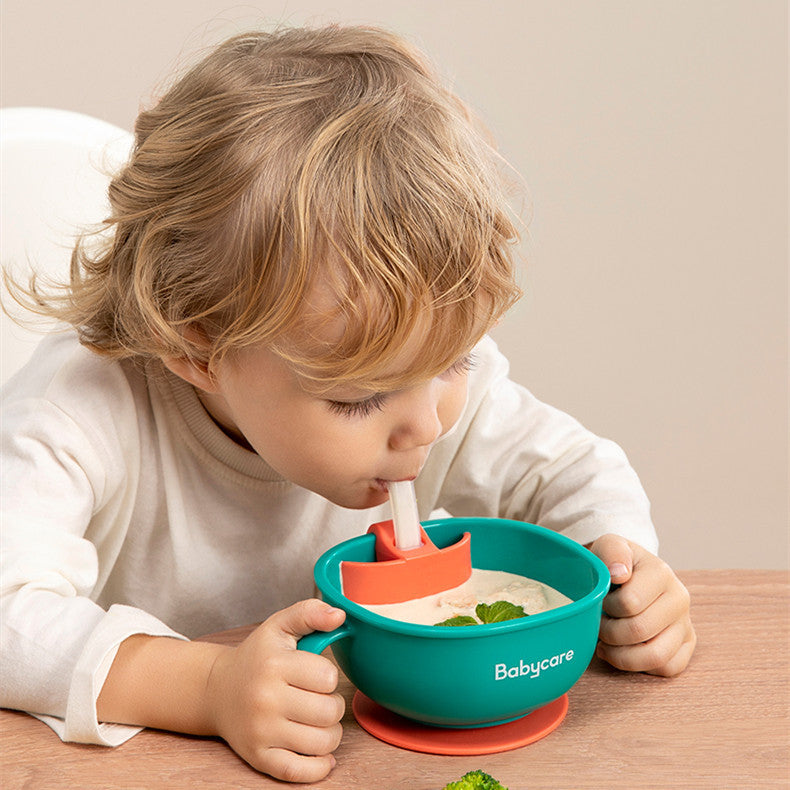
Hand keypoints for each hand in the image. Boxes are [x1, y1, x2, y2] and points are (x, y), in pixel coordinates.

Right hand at [205, 599, 346, 782]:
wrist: (216, 690)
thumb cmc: (256, 657)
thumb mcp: (279, 626)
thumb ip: (310, 613)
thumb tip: (340, 615)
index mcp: (274, 665)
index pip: (328, 677)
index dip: (329, 675)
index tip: (316, 673)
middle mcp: (266, 700)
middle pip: (329, 712)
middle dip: (333, 705)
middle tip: (319, 698)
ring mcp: (261, 732)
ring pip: (322, 743)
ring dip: (330, 733)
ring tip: (318, 720)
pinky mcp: (259, 758)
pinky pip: (300, 772)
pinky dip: (319, 767)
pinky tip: (321, 752)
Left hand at [588, 534, 695, 676]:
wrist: (631, 573)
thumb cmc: (616, 563)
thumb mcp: (609, 546)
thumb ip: (611, 551)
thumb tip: (619, 574)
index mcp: (661, 573)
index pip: (628, 604)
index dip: (605, 607)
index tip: (599, 601)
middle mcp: (680, 598)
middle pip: (639, 632)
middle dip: (608, 632)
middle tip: (598, 623)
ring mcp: (686, 623)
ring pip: (656, 656)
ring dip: (622, 655)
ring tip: (605, 643)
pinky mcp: (687, 644)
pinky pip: (668, 668)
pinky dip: (641, 666)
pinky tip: (623, 652)